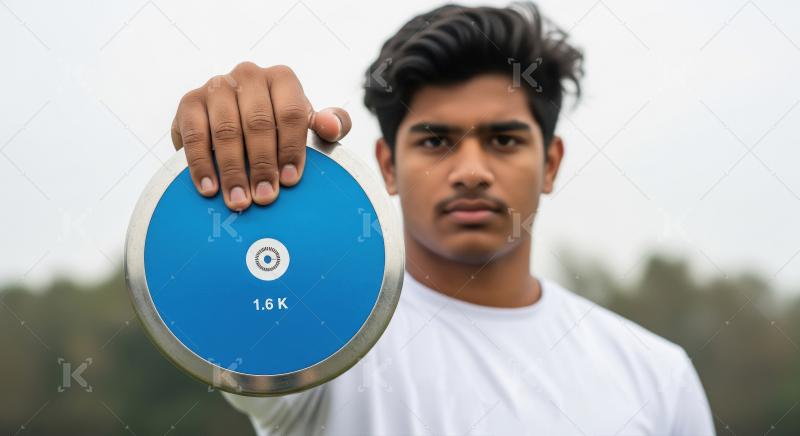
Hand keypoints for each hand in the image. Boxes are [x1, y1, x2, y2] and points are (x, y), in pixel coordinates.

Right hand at [171, 62, 351, 210]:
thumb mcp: (308, 124)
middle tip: (264, 197)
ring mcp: (217, 86)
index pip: (291, 113)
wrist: (234, 118)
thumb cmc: (280, 125)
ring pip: (226, 130)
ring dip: (233, 170)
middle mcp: (249, 75)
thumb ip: (332, 124)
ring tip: (239, 201)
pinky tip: (210, 188)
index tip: (290, 181)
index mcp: (282, 79)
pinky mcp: (189, 101)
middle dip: (262, 165)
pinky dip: (201, 164)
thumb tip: (332, 127)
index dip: (291, 149)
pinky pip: (193, 134)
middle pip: (258, 122)